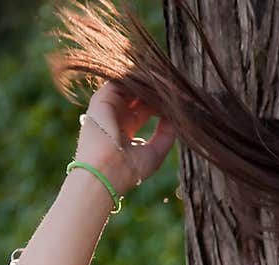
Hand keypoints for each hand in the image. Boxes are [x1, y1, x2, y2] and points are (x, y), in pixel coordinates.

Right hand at [73, 80, 176, 194]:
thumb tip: (176, 118)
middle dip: (156, 92)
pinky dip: (137, 79)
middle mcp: (114, 119)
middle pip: (137, 98)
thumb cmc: (130, 169)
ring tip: (168, 82)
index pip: (143, 111)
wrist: (107, 172)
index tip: (178, 100)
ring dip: (148, 84)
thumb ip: (166, 134)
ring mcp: (107, 109)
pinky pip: (120, 82)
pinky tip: (155, 81)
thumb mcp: (155, 152)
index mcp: (124, 133)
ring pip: (129, 88)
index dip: (160, 105)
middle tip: (176, 87)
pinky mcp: (101, 101)